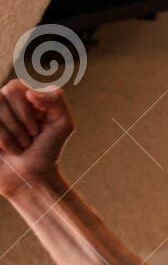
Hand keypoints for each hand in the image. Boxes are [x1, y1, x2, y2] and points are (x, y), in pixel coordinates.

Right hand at [0, 80, 72, 199]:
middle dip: (20, 124)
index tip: (38, 130)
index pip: (14, 88)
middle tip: (28, 140)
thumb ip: (56, 99)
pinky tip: (6, 150)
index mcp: (20, 95)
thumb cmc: (47, 150)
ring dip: (11, 135)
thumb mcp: (63, 123)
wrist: (31, 177)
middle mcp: (1, 101)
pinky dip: (2, 141)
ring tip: (18, 146)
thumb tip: (29, 93)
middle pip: (1, 97)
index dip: (26, 111)